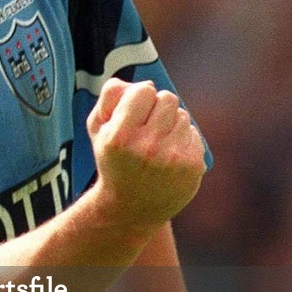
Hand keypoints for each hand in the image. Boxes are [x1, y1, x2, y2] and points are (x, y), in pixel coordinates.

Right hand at [87, 79, 205, 239]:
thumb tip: (142, 83)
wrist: (131, 208)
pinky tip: (169, 156)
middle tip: (146, 126)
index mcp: (119, 137)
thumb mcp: (98, 129)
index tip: (133, 110)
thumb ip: (110, 97)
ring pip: (182, 115)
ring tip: (157, 144)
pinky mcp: (192, 166)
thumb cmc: (113, 160)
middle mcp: (146, 148)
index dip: (139, 96)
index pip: (144, 90)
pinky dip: (182, 140)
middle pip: (168, 98)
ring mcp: (172, 158)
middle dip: (158, 108)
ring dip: (170, 124)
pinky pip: (193, 133)